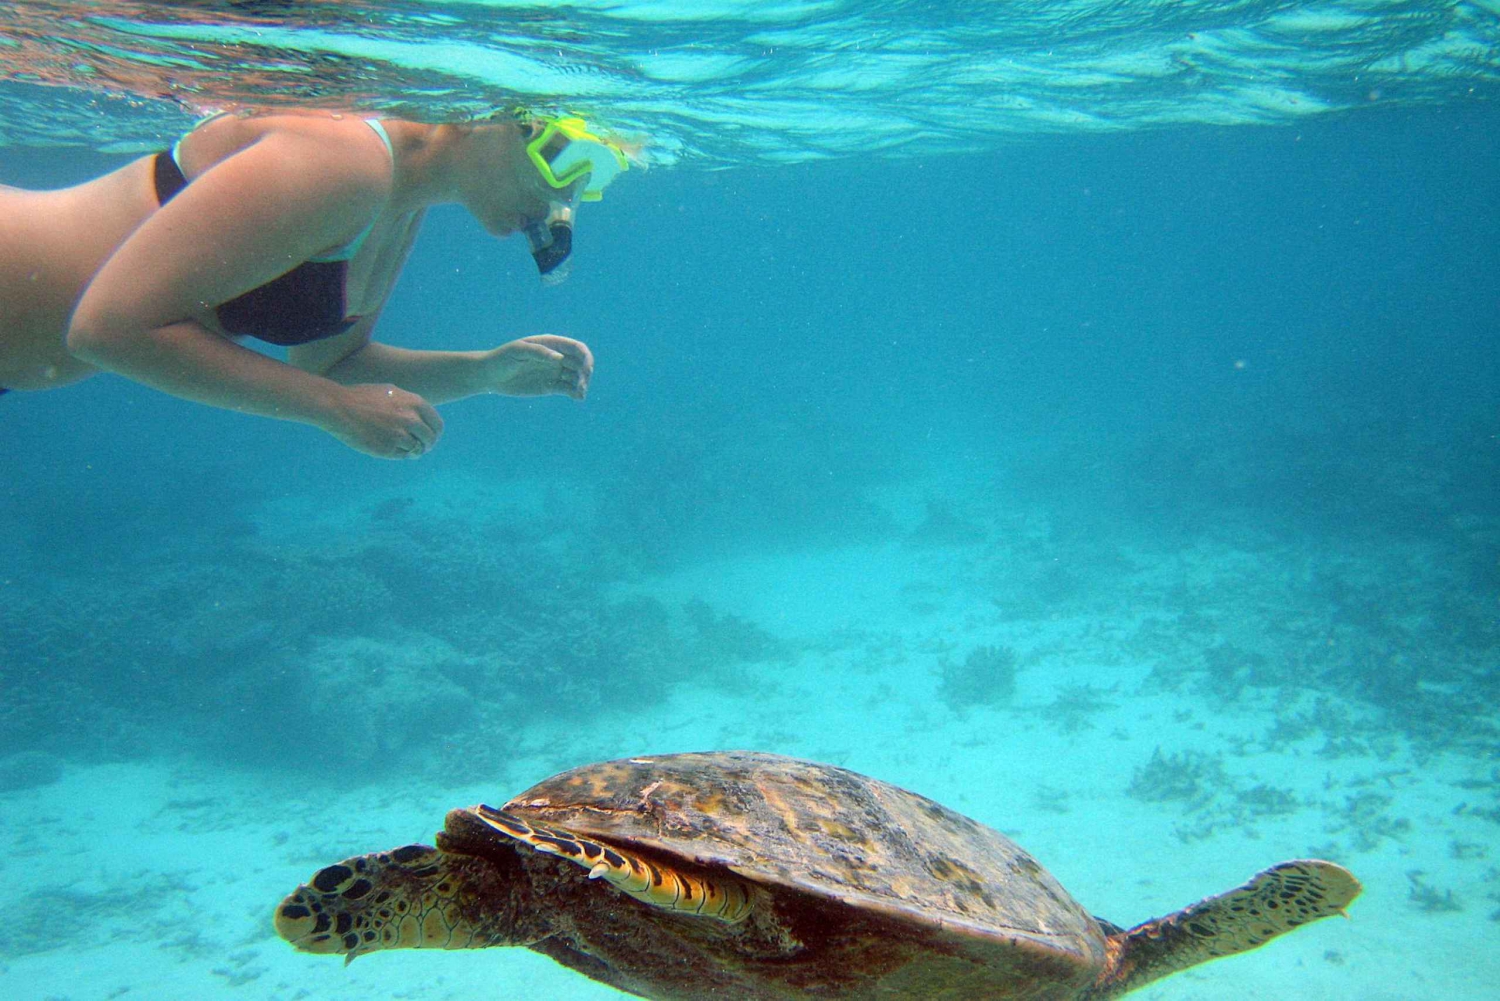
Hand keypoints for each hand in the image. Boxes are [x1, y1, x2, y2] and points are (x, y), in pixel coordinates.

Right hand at [322, 383, 443, 458]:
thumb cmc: (362, 398)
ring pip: (416, 449)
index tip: (430, 438)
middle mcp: (410, 419)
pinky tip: (388, 446)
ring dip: (412, 450)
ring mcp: (399, 435)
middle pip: (430, 439)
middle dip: (426, 445)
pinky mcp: (387, 449)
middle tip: (420, 447)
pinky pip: (402, 456)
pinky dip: (398, 454)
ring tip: (399, 445)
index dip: (435, 433)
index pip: (437, 424)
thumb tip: (424, 418)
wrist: (338, 407)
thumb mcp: (391, 392)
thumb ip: (410, 404)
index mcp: (414, 403)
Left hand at [482, 335, 592, 400]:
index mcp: (551, 344)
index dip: (586, 357)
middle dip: (584, 374)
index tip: (586, 369)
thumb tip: (560, 359)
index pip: (576, 348)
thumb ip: (539, 353)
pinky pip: (568, 389)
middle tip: (580, 385)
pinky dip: (575, 393)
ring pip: (576, 377)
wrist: (490, 376)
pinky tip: (577, 397)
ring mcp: (554, 372)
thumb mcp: (518, 351)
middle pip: (580, 363)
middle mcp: (556, 357)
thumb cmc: (502, 358)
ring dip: (582, 385)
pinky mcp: (550, 386)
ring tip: (579, 394)